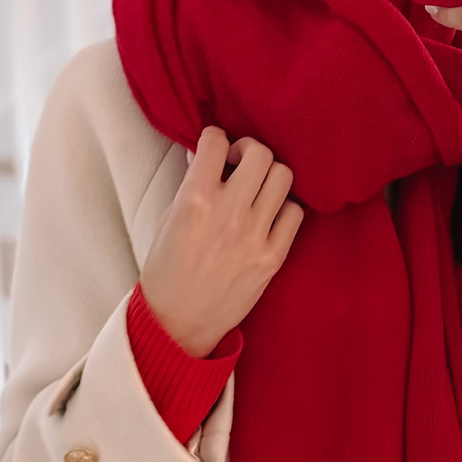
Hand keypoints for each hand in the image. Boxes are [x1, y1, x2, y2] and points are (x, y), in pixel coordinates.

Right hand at [139, 128, 303, 356]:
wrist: (179, 322)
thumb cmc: (167, 271)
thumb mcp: (166, 220)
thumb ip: (190, 186)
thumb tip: (209, 157)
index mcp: (194, 200)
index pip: (216, 142)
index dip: (215, 139)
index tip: (216, 148)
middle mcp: (229, 213)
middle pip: (260, 153)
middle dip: (248, 151)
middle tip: (239, 164)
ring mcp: (255, 235)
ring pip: (283, 177)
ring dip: (269, 176)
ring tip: (256, 189)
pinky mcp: (273, 257)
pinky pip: (295, 213)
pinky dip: (284, 208)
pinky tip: (269, 215)